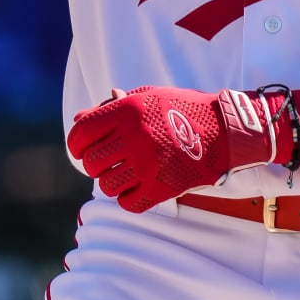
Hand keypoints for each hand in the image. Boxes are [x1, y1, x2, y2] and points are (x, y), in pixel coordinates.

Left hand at [67, 85, 282, 212]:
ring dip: (111, 181)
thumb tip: (78, 121)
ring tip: (123, 173)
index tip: (81, 148)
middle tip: (106, 161)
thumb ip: (110, 109)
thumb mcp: (145, 97)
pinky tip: (136, 187)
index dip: (76, 143)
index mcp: (128, 112)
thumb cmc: (181, 109)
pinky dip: (128, 198)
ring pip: (106, 185)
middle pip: (91, 162)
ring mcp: (148, 166)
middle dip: (94, 163)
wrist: (223, 130)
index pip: (82, 133)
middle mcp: (135, 138)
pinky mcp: (161, 188)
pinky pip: (127, 203)